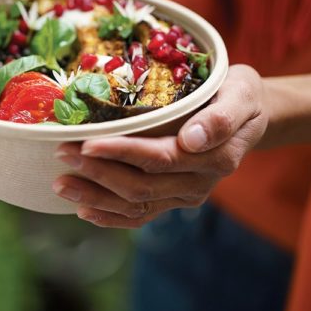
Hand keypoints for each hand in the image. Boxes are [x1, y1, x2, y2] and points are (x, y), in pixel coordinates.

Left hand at [52, 65, 268, 227]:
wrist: (250, 117)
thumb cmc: (239, 95)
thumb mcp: (243, 93)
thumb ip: (222, 117)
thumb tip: (192, 140)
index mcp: (215, 155)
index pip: (160, 158)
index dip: (122, 153)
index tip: (87, 143)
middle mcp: (199, 182)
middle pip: (142, 185)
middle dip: (98, 172)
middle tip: (61, 154)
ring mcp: (186, 194)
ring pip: (137, 204)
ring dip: (96, 197)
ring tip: (59, 184)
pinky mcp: (175, 198)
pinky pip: (142, 215)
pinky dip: (111, 217)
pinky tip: (84, 210)